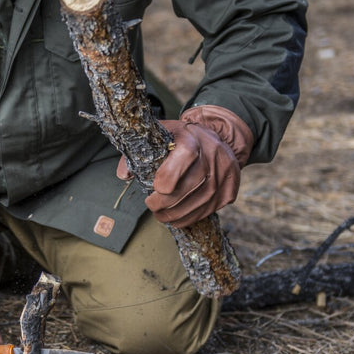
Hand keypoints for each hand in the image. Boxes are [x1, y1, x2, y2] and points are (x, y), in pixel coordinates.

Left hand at [117, 105, 253, 228]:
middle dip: (163, 203)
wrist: (219, 140)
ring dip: (173, 215)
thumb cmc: (183, 139)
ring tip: (161, 215)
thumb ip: (140, 152)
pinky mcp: (229, 192)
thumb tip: (124, 175)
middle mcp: (212, 159)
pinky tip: (177, 217)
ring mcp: (223, 177)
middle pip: (185, 190)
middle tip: (152, 206)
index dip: (165, 179)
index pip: (181, 161)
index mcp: (193, 141)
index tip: (154, 188)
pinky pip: (206, 212)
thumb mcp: (162, 135)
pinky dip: (188, 218)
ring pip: (195, 206)